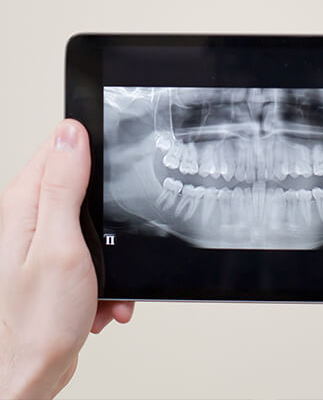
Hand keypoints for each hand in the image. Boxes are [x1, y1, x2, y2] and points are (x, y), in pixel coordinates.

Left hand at [0, 120, 133, 399]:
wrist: (28, 375)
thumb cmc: (37, 321)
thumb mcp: (61, 244)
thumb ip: (64, 186)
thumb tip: (71, 134)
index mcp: (25, 204)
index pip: (58, 148)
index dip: (90, 150)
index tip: (111, 175)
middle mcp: (29, 219)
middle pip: (81, 185)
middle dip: (108, 214)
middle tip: (111, 240)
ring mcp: (43, 242)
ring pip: (94, 224)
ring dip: (110, 251)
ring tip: (106, 279)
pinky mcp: (57, 263)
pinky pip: (93, 253)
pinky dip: (105, 274)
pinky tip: (101, 296)